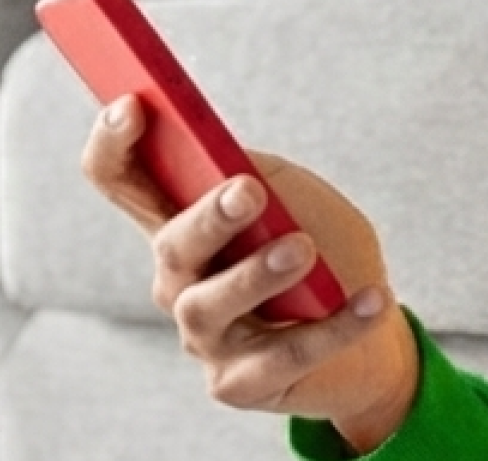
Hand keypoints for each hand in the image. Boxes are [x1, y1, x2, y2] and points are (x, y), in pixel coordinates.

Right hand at [82, 96, 419, 451]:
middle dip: (208, 218)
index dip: (114, 145)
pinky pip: (282, 355)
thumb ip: (264, 176)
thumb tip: (236, 167)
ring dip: (258, 273)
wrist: (369, 325)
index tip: (132, 105)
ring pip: (210, 306)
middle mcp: (180, 281)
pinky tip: (373, 299)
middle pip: (173, 246)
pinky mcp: (239, 383)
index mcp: (184, 222)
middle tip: (248, 191)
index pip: (123, 182)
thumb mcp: (298, 198)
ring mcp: (205, 337)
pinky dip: (334, 327)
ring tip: (304, 249)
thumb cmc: (323, 246)